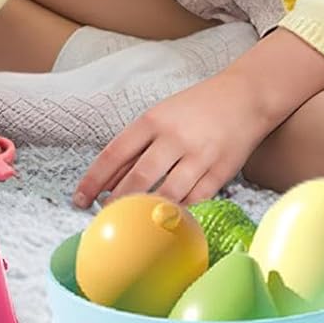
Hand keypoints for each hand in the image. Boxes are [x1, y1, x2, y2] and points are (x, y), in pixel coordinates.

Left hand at [73, 68, 271, 209]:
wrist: (244, 97)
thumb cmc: (194, 108)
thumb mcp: (159, 115)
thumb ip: (135, 146)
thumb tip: (106, 180)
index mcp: (152, 121)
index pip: (114, 154)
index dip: (94, 179)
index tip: (79, 198)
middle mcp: (173, 138)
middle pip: (138, 177)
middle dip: (117, 201)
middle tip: (104, 218)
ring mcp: (199, 156)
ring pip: (166, 193)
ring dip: (146, 212)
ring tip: (131, 224)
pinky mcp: (221, 172)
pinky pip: (195, 200)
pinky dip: (178, 213)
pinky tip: (164, 222)